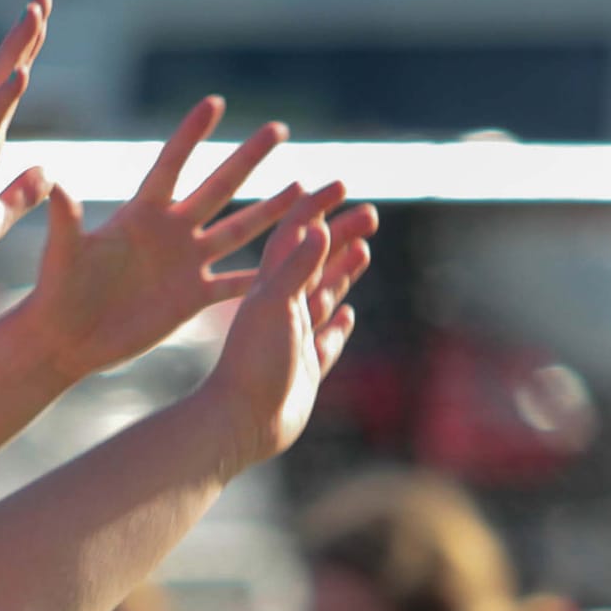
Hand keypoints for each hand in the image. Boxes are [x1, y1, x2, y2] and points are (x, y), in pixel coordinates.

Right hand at [0, 0, 54, 312]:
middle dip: (23, 34)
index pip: (8, 88)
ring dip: (15, 49)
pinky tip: (22, 72)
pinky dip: (4, 99)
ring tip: (35, 12)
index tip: (41, 14)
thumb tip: (46, 170)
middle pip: (1, 73)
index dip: (26, 50)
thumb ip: (21, 193)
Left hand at [21, 97, 325, 383]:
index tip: (215, 101)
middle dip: (248, 158)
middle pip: (217, 187)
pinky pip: (234, 285)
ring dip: (270, 211)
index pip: (172, 165)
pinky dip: (263, 276)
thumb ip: (66, 219)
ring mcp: (185, 266)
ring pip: (237, 231)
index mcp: (140, 215)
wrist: (66, 340)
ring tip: (305, 188)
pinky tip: (294, 263)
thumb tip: (54, 182)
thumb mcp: (63, 253)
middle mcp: (170, 233)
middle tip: (279, 129)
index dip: (191, 135)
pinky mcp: (190, 299)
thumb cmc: (58, 292)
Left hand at [198, 183, 375, 470]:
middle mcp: (279, 312)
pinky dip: (337, 326)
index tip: (342, 185)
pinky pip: (324, 342)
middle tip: (371, 214)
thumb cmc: (251, 366)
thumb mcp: (274, 308)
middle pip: (314, 264)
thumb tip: (320, 228)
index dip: (316, 209)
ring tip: (363, 249)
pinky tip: (347, 314)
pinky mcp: (303, 372)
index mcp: (268, 290)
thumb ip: (295, 269)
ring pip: (322, 298)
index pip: (295, 237)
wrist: (239, 425)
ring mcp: (292, 341)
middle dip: (340, 237)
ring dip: (340, 272)